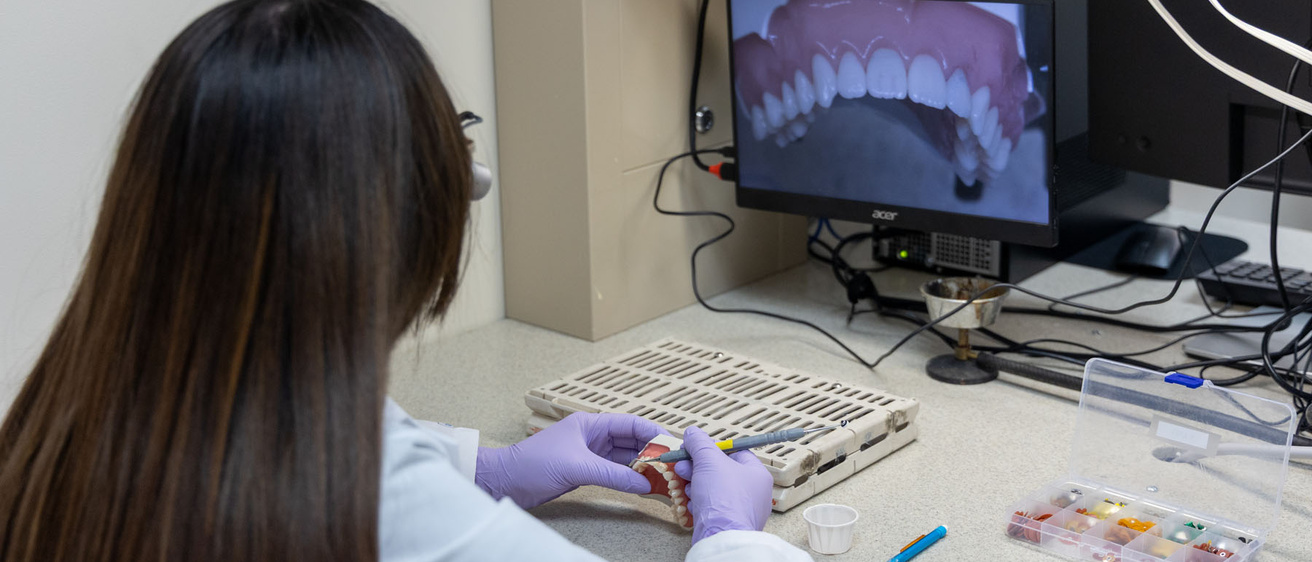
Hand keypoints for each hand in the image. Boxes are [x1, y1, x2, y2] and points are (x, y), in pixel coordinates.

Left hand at [475, 412, 665, 508]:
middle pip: (630, 441)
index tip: (672, 444)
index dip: (652, 433)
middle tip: (672, 465)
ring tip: (662, 477)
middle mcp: (592, 436)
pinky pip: (613, 472)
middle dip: (651, 452)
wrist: (506, 481)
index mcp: (590, 424)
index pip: (630, 424)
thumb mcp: (578, 467)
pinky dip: (628, 478)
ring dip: (641, 467)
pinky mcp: (585, 471)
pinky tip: (641, 485)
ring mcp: (589, 454)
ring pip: (624, 458)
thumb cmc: (533, 464)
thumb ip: (613, 475)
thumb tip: (644, 484)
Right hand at [673, 426, 772, 543]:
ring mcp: (741, 509)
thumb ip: (699, 443)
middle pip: (721, 471)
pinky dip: (699, 502)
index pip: (735, 452)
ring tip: (684, 483)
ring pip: (714, 489)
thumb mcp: (708, 459)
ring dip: (695, 484)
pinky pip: (712, 507)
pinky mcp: (729, 523)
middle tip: (683, 465)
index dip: (713, 448)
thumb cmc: (724, 498)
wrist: (720, 535)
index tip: (695, 448)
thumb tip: (692, 433)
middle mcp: (753, 492)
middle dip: (697, 467)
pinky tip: (691, 502)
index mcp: (756, 473)